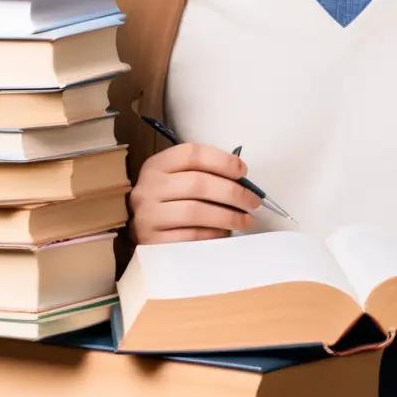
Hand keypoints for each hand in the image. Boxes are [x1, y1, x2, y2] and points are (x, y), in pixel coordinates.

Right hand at [128, 142, 261, 244]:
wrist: (143, 234)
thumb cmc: (170, 202)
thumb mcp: (178, 179)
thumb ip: (204, 172)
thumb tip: (241, 179)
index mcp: (157, 165)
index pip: (192, 154)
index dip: (222, 160)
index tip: (243, 171)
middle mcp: (148, 187)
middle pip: (197, 183)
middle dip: (232, 192)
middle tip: (253, 201)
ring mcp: (148, 215)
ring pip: (195, 211)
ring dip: (228, 216)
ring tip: (245, 220)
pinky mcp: (152, 242)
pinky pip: (190, 236)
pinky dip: (213, 234)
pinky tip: (224, 233)